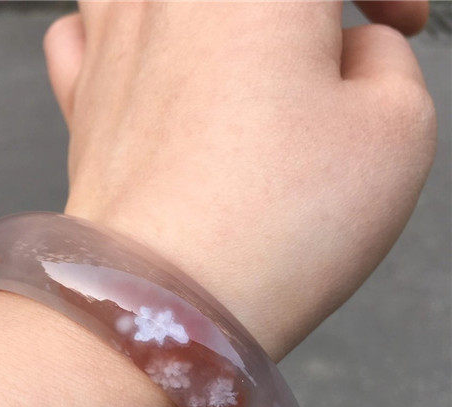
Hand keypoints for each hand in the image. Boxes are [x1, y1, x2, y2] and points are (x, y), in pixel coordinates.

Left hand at [44, 1, 435, 360]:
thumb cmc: (275, 228)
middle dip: (293, 10)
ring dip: (205, 14)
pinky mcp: (80, 102)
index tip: (402, 22)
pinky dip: (125, 36)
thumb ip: (387, 62)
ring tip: (237, 53)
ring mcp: (111, 43)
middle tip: (321, 46)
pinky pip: (88, 31)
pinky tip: (157, 71)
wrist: (165, 301)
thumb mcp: (397, 131)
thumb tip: (353, 51)